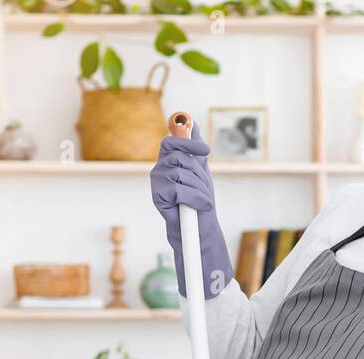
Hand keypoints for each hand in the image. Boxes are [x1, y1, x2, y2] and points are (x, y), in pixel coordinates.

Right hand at [149, 121, 233, 298]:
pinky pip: (178, 189)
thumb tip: (192, 123)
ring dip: (198, 188)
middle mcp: (160, 170)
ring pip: (180, 172)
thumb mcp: (200, 172)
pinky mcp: (158, 197)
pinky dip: (194, 198)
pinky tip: (194, 207)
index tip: (205, 151)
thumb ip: (194, 148)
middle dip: (197, 172)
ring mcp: (157, 183)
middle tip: (204, 187)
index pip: (172, 141)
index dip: (187, 141)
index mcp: (169, 161)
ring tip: (200, 200)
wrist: (198, 230)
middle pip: (178, 156)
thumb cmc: (199, 201)